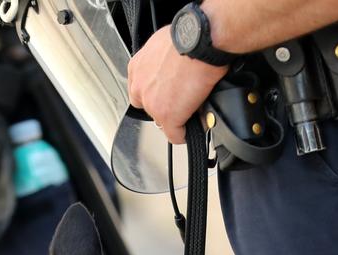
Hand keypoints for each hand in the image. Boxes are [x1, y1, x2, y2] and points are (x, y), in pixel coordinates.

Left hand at [127, 28, 226, 143]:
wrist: (200, 42)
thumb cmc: (189, 36)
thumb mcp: (165, 44)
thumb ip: (162, 61)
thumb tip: (172, 68)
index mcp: (137, 66)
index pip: (140, 90)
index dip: (156, 95)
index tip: (166, 95)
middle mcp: (140, 85)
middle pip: (149, 107)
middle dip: (164, 107)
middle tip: (181, 102)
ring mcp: (152, 103)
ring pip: (162, 121)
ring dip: (176, 118)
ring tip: (191, 110)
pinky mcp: (167, 116)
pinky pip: (175, 135)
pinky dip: (184, 134)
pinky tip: (193, 128)